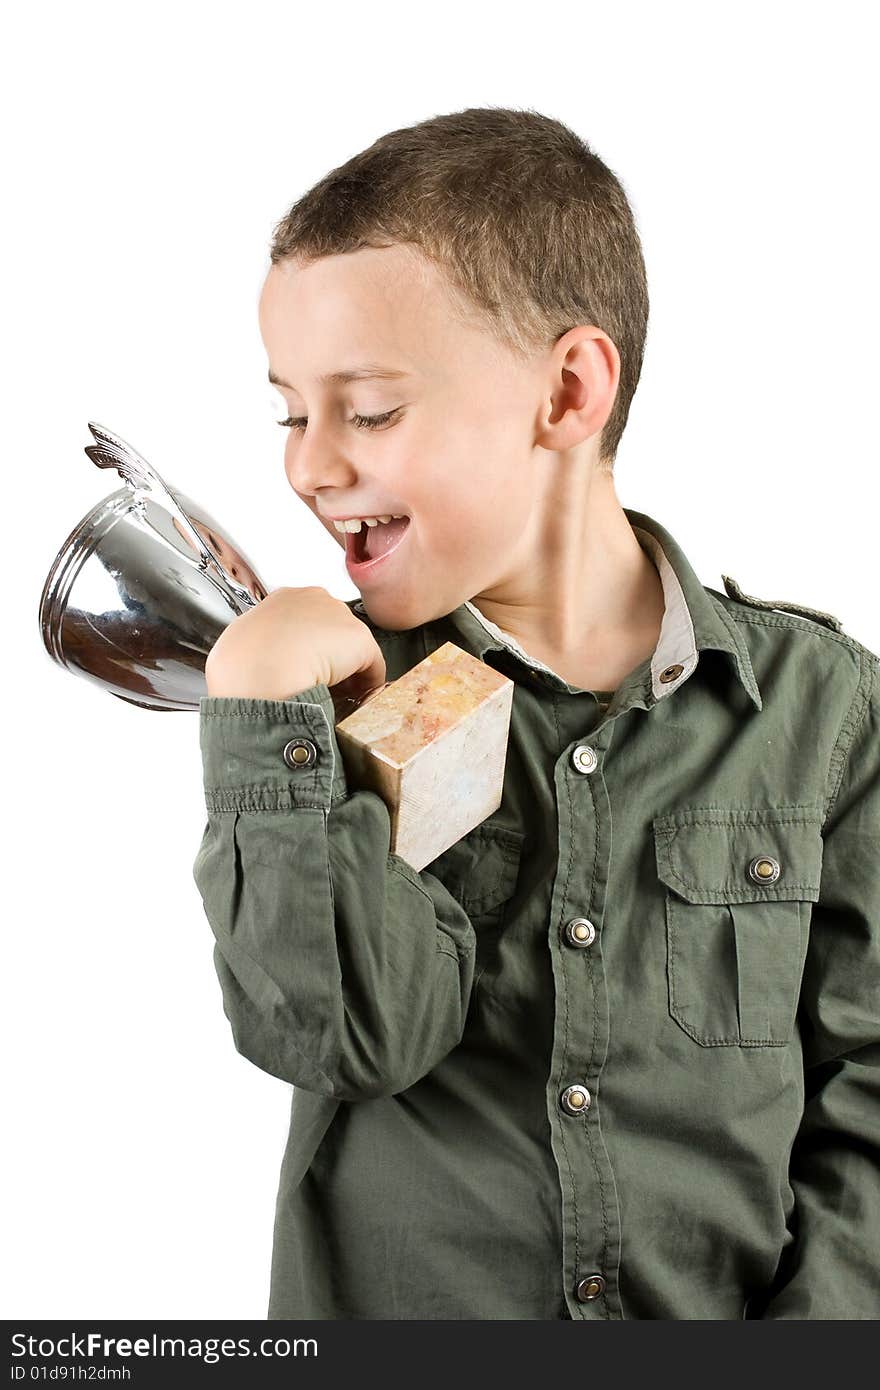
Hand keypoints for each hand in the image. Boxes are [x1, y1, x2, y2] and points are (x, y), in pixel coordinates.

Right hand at [204, 586, 385, 701]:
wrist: (257, 671)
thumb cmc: (241, 663)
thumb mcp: (242, 648)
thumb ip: (260, 650)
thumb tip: (262, 666)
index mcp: (282, 599)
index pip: (304, 620)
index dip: (305, 647)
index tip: (303, 668)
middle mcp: (314, 599)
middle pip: (332, 630)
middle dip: (329, 655)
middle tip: (321, 683)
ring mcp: (338, 617)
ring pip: (351, 648)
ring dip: (347, 671)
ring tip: (334, 695)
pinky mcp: (359, 640)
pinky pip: (372, 667)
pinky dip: (367, 684)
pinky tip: (355, 700)